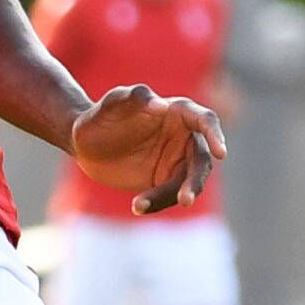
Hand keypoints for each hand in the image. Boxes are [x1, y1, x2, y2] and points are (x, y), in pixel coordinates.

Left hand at [64, 83, 223, 213]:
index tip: (220, 154)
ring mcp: (175, 161)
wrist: (84, 145)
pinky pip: (168, 196)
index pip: (205, 120)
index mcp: (178, 112)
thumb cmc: (101, 116)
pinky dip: (156, 203)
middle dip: (195, 181)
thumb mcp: (113, 104)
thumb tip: (161, 106)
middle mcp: (183, 137)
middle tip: (185, 199)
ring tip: (139, 205)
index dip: (215, 135)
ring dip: (169, 197)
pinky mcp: (164, 181)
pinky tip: (137, 206)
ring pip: (185, 183)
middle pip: (201, 160)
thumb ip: (136, 98)